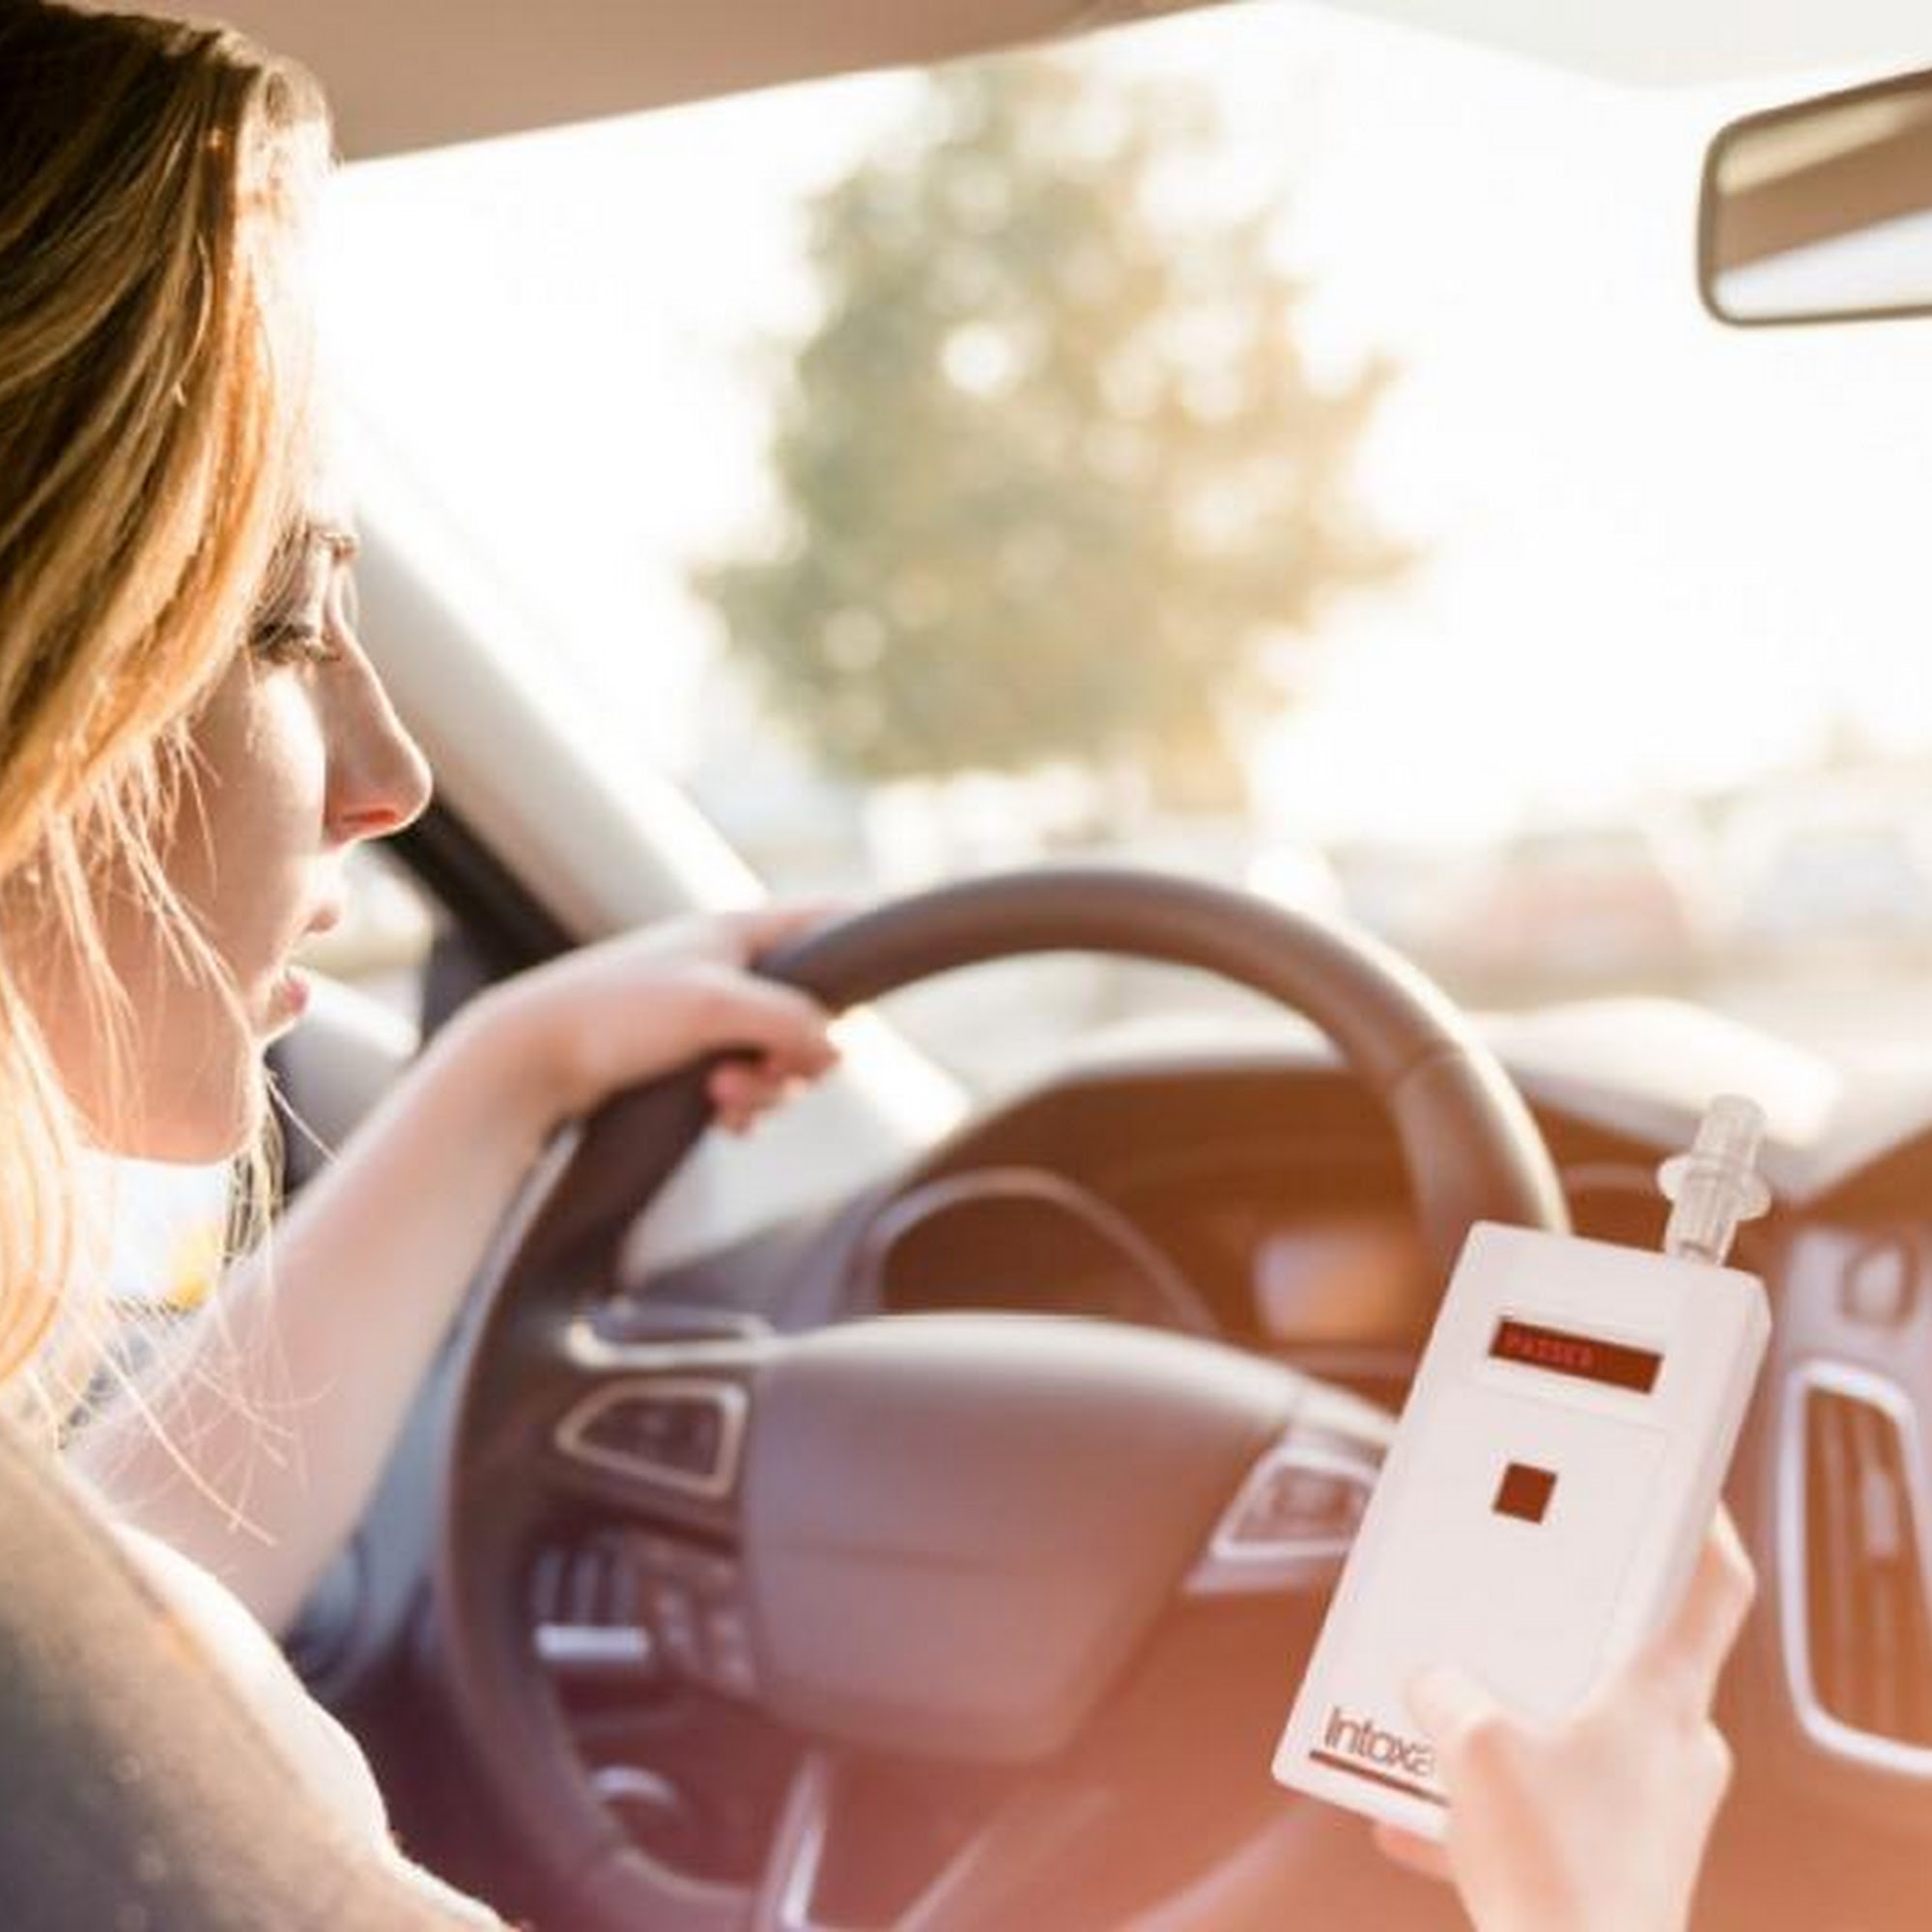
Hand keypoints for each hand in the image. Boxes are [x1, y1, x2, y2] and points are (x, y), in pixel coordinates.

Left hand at [460, 904, 842, 1134]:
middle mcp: (729, 967)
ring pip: (779, 1058)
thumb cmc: (616, 1014)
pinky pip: (746, 1086)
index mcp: (739, 932)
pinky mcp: (685, 1058)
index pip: (830, 919)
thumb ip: (792, 1022)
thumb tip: (839, 1051)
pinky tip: (721, 1123)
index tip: (890, 975)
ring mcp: (707, 1014)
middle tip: (761, 1076)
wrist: (528, 1058)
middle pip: (813, 1011)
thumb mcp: (716, 1008)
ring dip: (764, 1089)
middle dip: (796, 1056)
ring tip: (721, 1102)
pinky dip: (743, 1107)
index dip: (866, 939)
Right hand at [1375, 1513, 1754, 1931]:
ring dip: (1510, 1729)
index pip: (1713, 1586)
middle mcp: (1676, 1751)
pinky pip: (1551, 1815)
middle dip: (1553, 1638)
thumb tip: (1433, 1685)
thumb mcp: (1474, 1747)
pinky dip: (1489, 1808)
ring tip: (1437, 1726)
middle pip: (1626, 1661)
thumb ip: (1447, 1695)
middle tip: (1503, 1611)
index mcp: (1663, 1698)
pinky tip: (1414, 1817)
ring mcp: (1654, 1815)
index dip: (1703, 1525)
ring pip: (1579, 1741)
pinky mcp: (1623, 1872)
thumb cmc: (1557, 1871)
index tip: (1682, 1489)